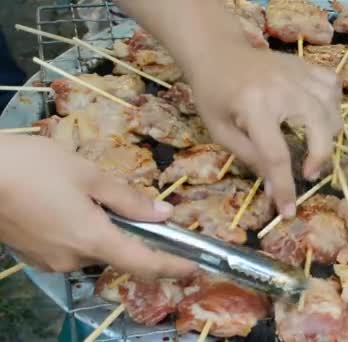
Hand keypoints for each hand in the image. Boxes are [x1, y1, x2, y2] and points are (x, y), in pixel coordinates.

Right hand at [0, 135, 196, 278]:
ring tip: (84, 195)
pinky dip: (80, 231)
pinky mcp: (34, 255)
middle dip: (130, 234)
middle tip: (129, 205)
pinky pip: (70, 247)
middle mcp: (73, 259)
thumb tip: (163, 215)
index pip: (145, 263)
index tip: (193, 267)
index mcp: (93, 239)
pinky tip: (65, 205)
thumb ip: (129, 199)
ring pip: (92, 248)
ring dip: (101, 228)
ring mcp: (51, 261)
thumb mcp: (89, 175)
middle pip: (118, 253)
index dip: (173, 266)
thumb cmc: (33, 167)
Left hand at [190, 47, 341, 216]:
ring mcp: (299, 73)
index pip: (276, 155)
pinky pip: (333, 86)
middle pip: (319, 128)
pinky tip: (322, 116)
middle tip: (307, 174)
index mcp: (255, 106)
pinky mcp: (306, 66)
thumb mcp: (221, 132)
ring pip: (332, 109)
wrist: (217, 52)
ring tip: (314, 147)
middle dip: (319, 159)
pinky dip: (333, 105)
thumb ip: (250, 158)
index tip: (288, 211)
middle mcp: (283, 88)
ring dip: (329, 135)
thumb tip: (274, 188)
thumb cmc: (213, 94)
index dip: (284, 187)